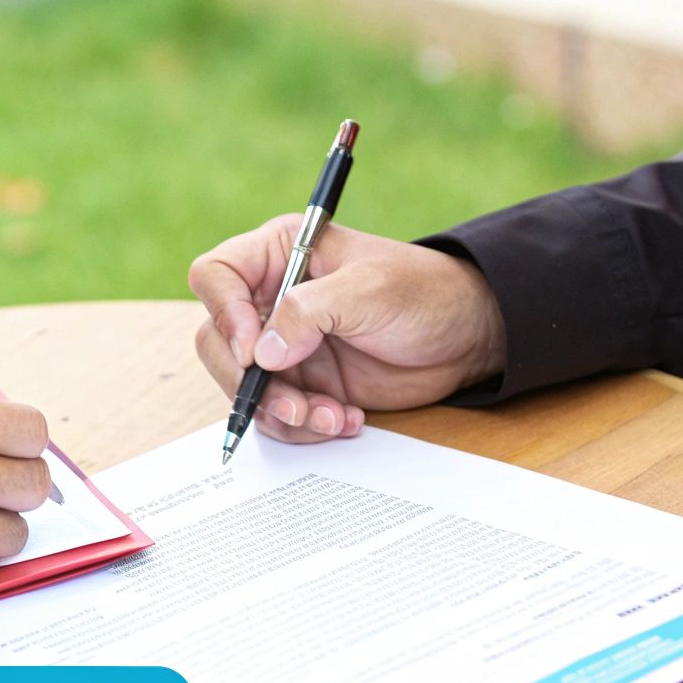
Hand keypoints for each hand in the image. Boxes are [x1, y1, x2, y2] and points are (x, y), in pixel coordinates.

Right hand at [188, 214, 507, 442]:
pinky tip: (346, 420)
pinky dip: (306, 427)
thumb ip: (310, 312)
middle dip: (249, 381)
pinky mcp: (303, 385)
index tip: (252, 347)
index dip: (224, 312)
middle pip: (217, 342)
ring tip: (331, 416)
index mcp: (280, 255)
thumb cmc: (425, 294)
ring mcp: (284, 347)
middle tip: (291, 403)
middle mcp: (271, 300)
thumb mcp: (370, 291)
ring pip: (244, 387)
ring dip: (282, 412)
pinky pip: (277, 416)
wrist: (466, 338)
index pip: (216, 275)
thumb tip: (261, 353)